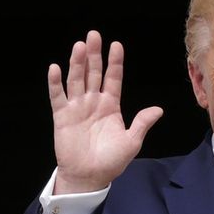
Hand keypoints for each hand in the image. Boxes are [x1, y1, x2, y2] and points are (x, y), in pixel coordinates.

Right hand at [50, 30, 162, 193]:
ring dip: (77, 63)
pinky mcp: (62, 116)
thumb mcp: (131, 142)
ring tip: (79, 46)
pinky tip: (55, 68)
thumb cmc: (111, 161)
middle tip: (93, 35)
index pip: (113, 78)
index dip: (114, 62)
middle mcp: (93, 102)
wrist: (89, 177)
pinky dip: (55, 83)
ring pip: (76, 80)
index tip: (116, 45)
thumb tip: (158, 110)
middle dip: (94, 55)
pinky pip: (57, 96)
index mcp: (111, 106)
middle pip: (93, 73)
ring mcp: (77, 107)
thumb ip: (142, 123)